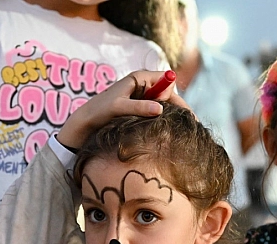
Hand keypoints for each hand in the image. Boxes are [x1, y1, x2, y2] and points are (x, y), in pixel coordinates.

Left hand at [57, 70, 189, 149]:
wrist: (85, 122)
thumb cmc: (99, 111)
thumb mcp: (119, 108)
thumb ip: (139, 107)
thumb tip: (160, 109)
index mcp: (139, 78)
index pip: (167, 83)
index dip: (178, 99)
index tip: (188, 116)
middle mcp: (143, 85)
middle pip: (168, 95)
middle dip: (179, 110)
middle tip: (191, 127)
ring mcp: (141, 97)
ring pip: (163, 105)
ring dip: (171, 116)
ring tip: (183, 132)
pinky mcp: (139, 108)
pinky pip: (156, 113)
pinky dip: (163, 121)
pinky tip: (168, 133)